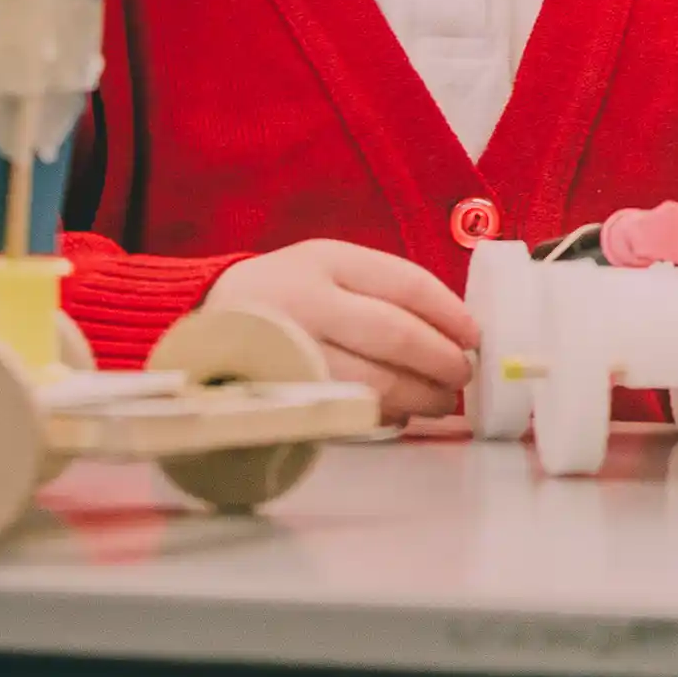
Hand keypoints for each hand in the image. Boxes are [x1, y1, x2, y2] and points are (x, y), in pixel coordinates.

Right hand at [205, 240, 475, 422]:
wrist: (203, 316)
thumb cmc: (286, 293)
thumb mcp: (327, 266)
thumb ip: (384, 289)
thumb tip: (455, 330)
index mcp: (324, 261)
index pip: (406, 285)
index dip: (451, 314)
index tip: (474, 336)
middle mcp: (305, 303)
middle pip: (395, 336)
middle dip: (441, 361)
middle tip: (462, 373)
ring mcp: (289, 351)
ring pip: (373, 382)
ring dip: (418, 396)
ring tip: (439, 400)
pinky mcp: (279, 395)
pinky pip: (344, 411)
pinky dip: (382, 415)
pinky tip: (396, 411)